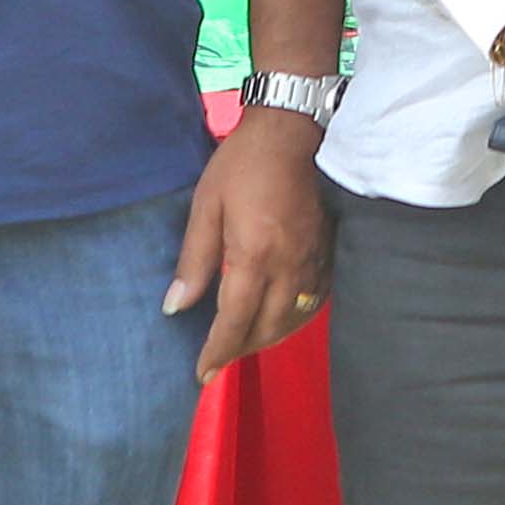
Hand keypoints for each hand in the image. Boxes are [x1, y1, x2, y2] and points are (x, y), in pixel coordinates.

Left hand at [170, 105, 331, 377]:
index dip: (217, 352)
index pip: (234, 321)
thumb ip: (193, 261)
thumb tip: (175, 307)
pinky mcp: (329, 252)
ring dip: (268, 338)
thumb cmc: (242, 163)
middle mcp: (289, 265)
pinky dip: (295, 319)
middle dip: (241, 350)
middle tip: (217, 360)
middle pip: (267, 328)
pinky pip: (315, 301)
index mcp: (255, 254)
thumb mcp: (205, 206)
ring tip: (243, 344)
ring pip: (294, 320)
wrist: (292, 130)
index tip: (202, 374)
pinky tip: (278, 318)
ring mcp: (314, 261)